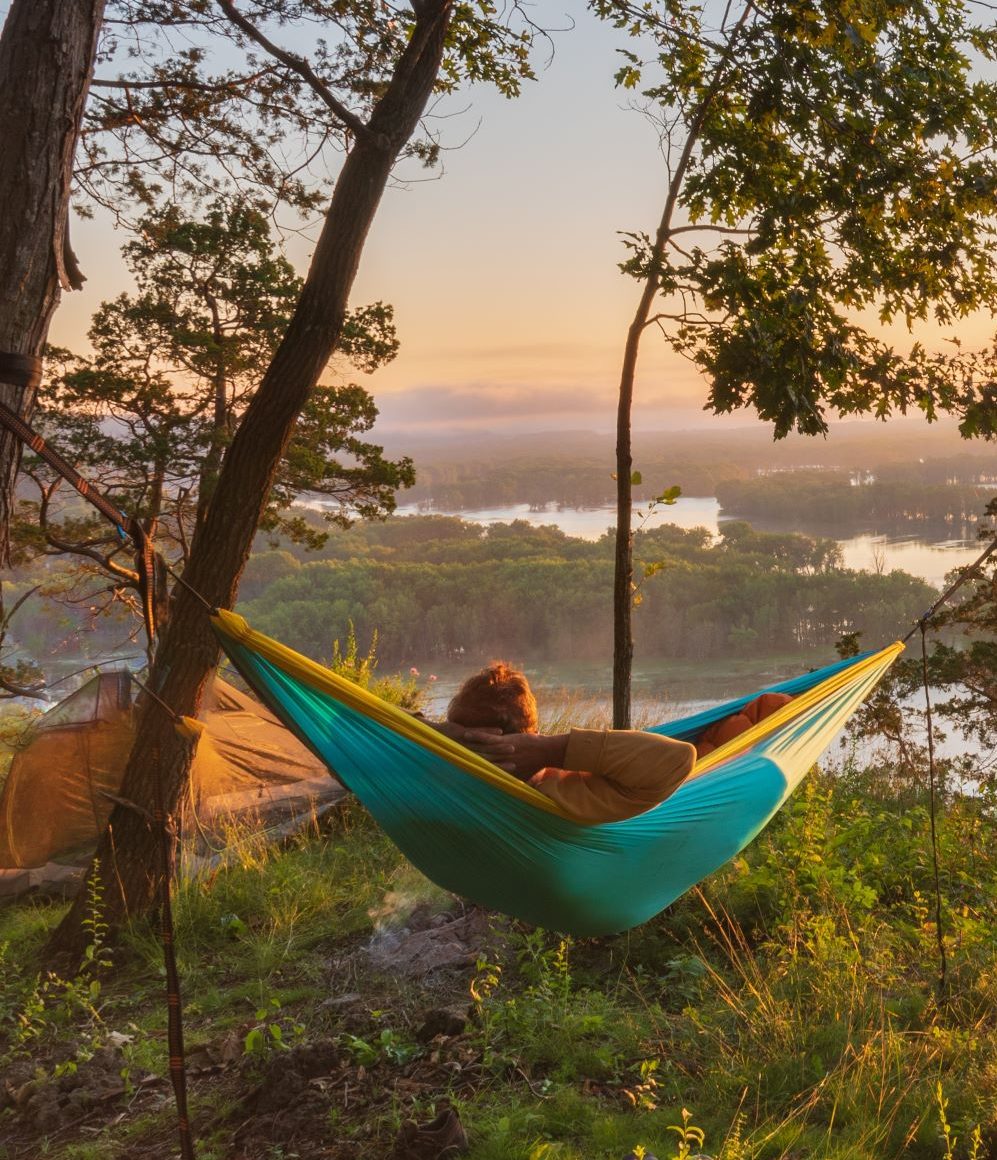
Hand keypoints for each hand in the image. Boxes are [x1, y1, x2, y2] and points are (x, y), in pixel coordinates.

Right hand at [450, 728, 568, 778]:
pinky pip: (486, 738)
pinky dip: (476, 736)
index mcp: (502, 771)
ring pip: (480, 750)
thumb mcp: (524, 775)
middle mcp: (498, 762)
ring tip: (453, 746)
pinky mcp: (503, 741)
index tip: (457, 776)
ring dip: (466, 748)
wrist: (547, 752)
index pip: (484, 772)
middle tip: (448, 760)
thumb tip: (514, 789)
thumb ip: (517, 781)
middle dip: (463, 760)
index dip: (472, 771)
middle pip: (478, 761)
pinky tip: (464, 734)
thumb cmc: (537, 762)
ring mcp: (501, 751)